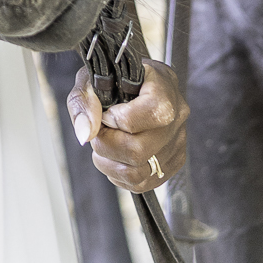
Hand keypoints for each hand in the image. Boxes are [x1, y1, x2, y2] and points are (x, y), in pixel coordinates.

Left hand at [66, 61, 187, 193]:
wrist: (132, 86)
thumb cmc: (112, 79)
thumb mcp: (91, 79)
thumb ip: (84, 102)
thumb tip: (85, 134)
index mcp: (163, 85)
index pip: (153, 111)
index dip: (119, 119)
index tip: (106, 114)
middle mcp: (178, 114)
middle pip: (140, 149)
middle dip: (107, 145)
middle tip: (99, 133)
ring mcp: (178, 141)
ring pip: (139, 172)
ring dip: (109, 164)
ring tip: (103, 146)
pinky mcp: (174, 161)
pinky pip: (143, 183)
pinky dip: (120, 176)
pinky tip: (115, 157)